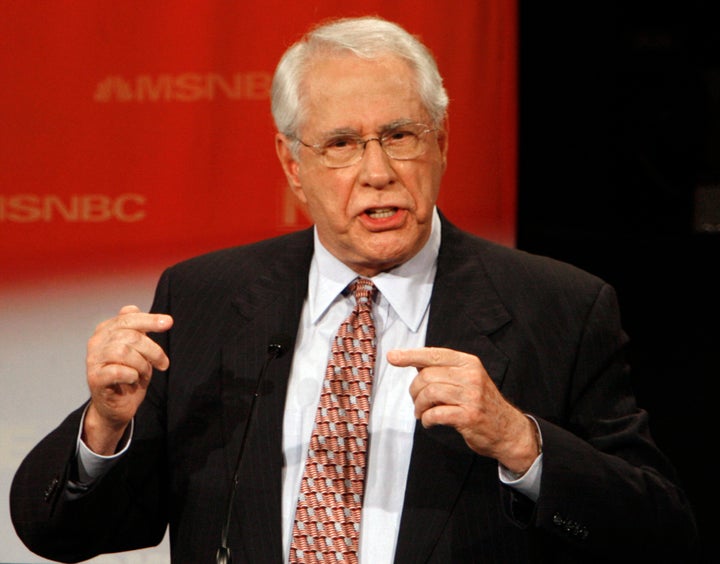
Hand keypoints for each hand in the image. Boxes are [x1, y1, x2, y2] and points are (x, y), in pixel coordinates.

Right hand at [84, 305, 172, 453]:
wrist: (116, 407)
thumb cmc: (129, 375)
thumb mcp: (138, 350)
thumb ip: (136, 330)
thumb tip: (132, 307)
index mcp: (106, 330)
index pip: (129, 318)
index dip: (150, 319)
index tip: (169, 322)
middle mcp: (96, 342)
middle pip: (130, 336)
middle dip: (152, 350)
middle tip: (163, 363)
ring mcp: (93, 360)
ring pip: (123, 352)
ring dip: (142, 364)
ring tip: (144, 374)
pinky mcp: (95, 379)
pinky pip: (117, 371)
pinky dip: (131, 375)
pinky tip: (133, 380)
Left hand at [387, 347, 539, 474]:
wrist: (509, 430)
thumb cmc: (482, 404)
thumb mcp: (468, 379)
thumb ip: (444, 371)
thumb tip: (413, 364)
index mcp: (468, 363)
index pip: (434, 354)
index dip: (410, 355)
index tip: (392, 357)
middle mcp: (471, 376)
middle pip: (427, 376)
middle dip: (415, 390)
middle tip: (416, 401)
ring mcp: (471, 396)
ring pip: (429, 394)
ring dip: (419, 406)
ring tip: (421, 413)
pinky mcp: (469, 416)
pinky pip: (436, 414)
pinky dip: (427, 419)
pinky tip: (429, 422)